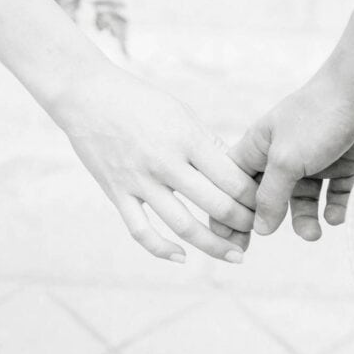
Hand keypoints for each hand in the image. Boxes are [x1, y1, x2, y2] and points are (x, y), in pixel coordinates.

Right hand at [53, 64, 257, 261]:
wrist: (86, 96)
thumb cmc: (140, 102)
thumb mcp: (182, 114)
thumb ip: (209, 145)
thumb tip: (238, 174)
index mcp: (187, 139)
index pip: (232, 178)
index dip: (255, 197)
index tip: (266, 204)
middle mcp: (165, 162)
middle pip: (216, 204)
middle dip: (243, 222)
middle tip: (257, 229)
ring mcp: (140, 180)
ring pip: (184, 225)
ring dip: (214, 245)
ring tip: (235, 255)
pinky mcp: (117, 193)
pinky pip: (142, 231)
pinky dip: (163, 249)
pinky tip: (182, 257)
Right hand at [214, 64, 353, 241]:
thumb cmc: (316, 118)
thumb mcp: (285, 161)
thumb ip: (270, 197)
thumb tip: (260, 230)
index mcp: (258, 148)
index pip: (234, 185)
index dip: (229, 212)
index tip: (230, 241)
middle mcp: (281, 157)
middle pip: (266, 198)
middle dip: (264, 223)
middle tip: (253, 250)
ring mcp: (311, 161)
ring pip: (301, 201)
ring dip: (305, 220)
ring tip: (314, 234)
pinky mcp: (339, 164)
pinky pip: (332, 195)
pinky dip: (333, 209)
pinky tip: (335, 218)